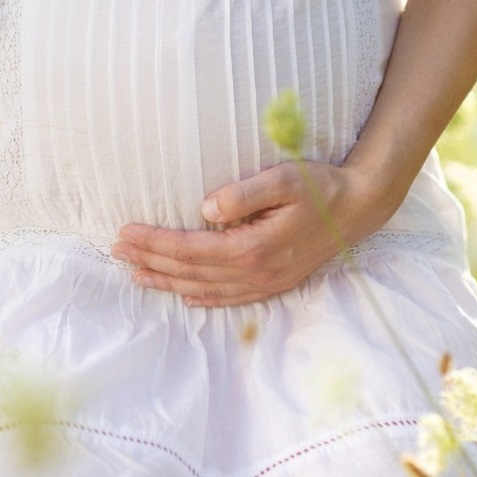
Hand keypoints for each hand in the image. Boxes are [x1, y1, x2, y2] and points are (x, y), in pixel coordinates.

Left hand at [110, 160, 389, 306]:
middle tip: (116, 249)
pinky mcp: (275, 283)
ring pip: (204, 288)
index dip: (154, 241)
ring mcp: (266, 282)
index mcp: (253, 247)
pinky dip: (201, 297)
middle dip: (150, 260)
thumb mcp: (284, 179)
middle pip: (189, 271)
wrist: (360, 208)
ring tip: (135, 273)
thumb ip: (244, 194)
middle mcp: (256, 272)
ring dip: (167, 281)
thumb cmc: (320, 187)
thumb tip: (205, 208)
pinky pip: (228, 298)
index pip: (189, 248)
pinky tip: (184, 294)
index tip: (125, 231)